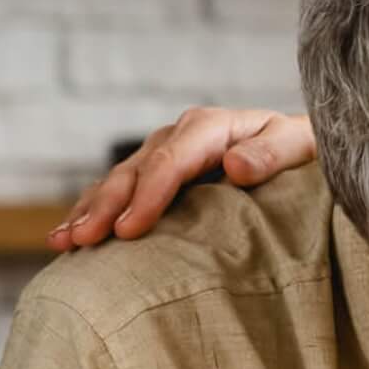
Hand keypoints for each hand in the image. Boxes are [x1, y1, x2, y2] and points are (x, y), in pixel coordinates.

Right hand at [47, 107, 315, 251]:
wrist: (302, 147)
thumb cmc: (305, 150)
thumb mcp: (300, 146)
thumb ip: (273, 153)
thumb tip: (235, 165)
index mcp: (211, 127)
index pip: (172, 161)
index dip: (149, 195)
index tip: (130, 229)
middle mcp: (180, 136)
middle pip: (136, 171)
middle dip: (107, 206)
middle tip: (84, 240)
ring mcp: (164, 153)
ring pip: (119, 181)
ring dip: (90, 210)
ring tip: (64, 241)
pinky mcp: (159, 172)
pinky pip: (121, 191)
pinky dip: (94, 211)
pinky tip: (69, 236)